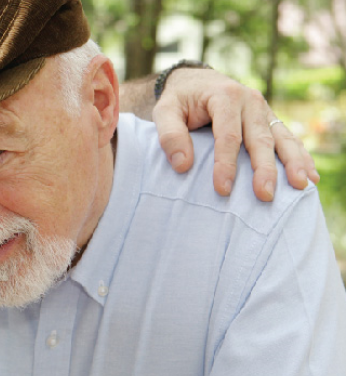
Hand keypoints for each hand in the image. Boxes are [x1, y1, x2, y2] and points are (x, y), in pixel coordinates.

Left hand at [152, 68, 318, 200]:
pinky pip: (287, 138)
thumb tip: (182, 165)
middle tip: (265, 195)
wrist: (195, 81)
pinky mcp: (269, 120)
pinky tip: (309, 176)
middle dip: (264, 169)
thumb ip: (169, 135)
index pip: (228, 136)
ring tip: (301, 185)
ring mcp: (263, 110)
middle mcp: (250, 101)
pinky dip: (300, 156)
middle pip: (260, 139)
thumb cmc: (179, 100)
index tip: (223, 189)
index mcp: (225, 96)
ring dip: (293, 162)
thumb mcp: (164, 111)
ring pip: (281, 138)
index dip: (226, 164)